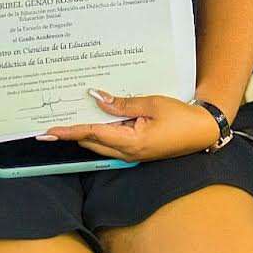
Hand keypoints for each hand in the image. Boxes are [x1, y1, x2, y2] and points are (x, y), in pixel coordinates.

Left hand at [42, 91, 220, 161]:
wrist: (203, 130)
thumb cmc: (181, 116)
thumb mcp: (151, 103)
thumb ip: (122, 103)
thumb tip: (97, 98)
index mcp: (130, 142)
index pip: (92, 134)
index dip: (69, 132)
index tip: (49, 132)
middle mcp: (128, 152)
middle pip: (91, 143)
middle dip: (71, 134)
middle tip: (51, 125)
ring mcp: (132, 153)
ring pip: (99, 144)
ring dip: (84, 134)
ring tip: (67, 121)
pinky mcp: (137, 150)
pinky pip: (111, 142)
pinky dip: (99, 133)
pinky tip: (96, 119)